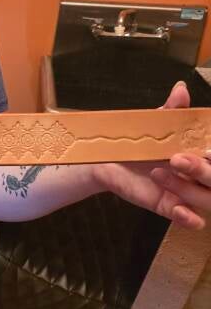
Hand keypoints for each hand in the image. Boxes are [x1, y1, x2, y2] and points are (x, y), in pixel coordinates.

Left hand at [92, 81, 209, 229]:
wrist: (107, 158)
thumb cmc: (139, 139)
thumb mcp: (155, 124)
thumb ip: (172, 110)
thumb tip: (181, 89)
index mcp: (202, 153)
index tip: (208, 148)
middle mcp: (201, 174)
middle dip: (203, 170)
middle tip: (177, 159)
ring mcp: (188, 192)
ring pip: (208, 199)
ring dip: (189, 189)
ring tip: (158, 173)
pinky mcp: (170, 206)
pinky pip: (190, 219)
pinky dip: (189, 217)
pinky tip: (182, 211)